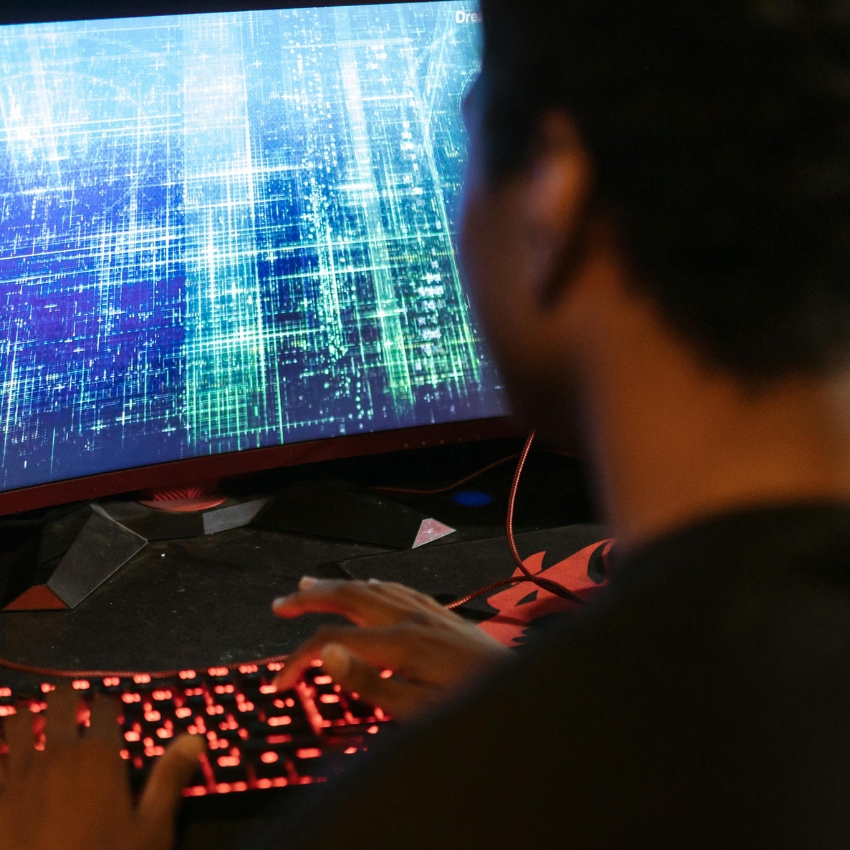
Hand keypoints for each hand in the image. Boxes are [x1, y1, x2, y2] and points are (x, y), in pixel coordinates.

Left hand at [0, 686, 203, 849]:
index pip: (105, 706)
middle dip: (67, 696)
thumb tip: (194, 738)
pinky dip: (1, 754)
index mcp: (99, 757)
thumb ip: (169, 779)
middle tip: (72, 701)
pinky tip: (7, 762)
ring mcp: (18, 776)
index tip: (110, 710)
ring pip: (17, 722)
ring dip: (27, 717)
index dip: (108, 704)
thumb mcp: (150, 831)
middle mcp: (57, 755)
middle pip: (59, 701)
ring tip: (33, 721)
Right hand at [272, 577, 512, 721]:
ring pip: (370, 588)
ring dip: (336, 586)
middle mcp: (410, 617)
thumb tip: (328, 654)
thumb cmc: (467, 704)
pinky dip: (369, 585)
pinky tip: (365, 586)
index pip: (332, 641)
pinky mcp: (439, 613)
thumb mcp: (416, 709)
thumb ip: (369, 682)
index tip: (281, 681)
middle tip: (281, 603)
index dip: (299, 659)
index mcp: (399, 642)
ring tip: (310, 585)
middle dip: (310, 598)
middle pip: (348, 597)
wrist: (516, 688)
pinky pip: (396, 588)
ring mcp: (426, 611)